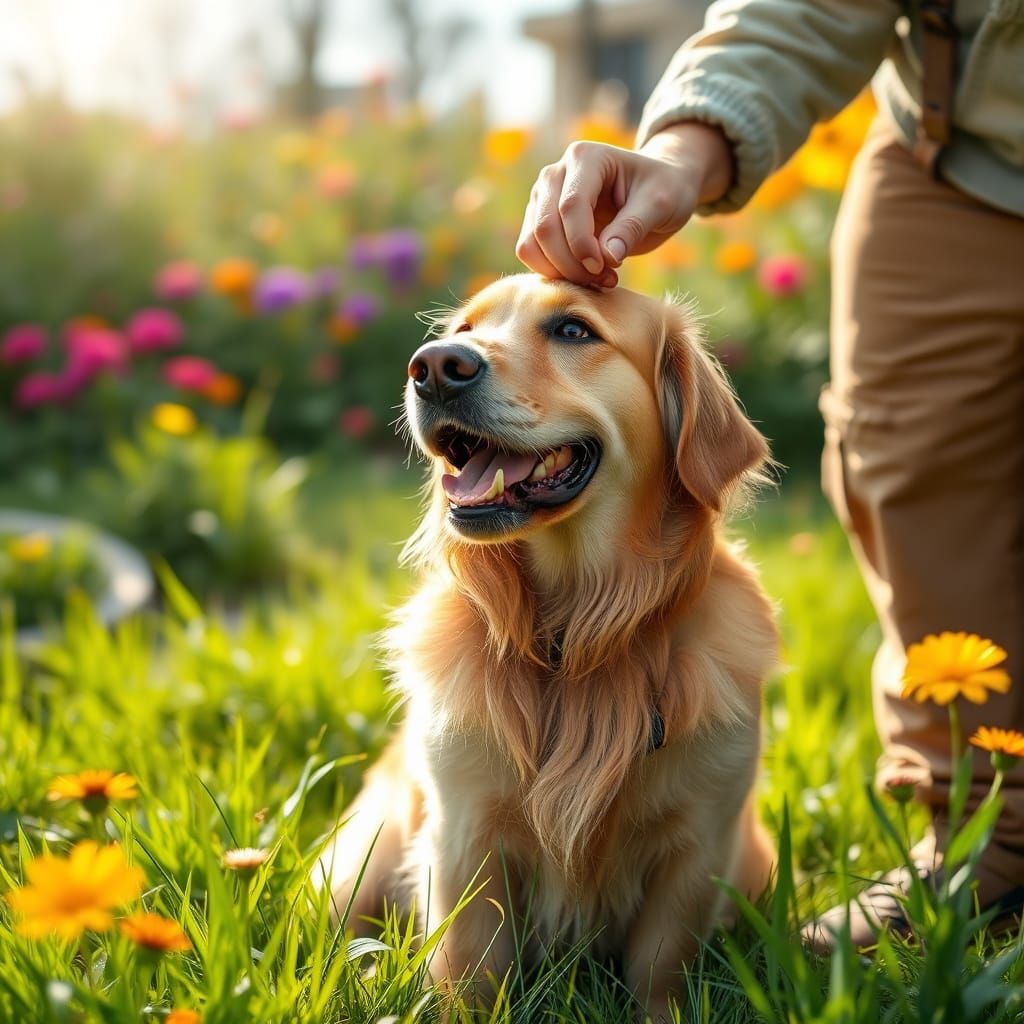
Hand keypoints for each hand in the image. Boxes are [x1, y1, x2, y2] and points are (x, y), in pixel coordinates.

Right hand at [516, 122, 733, 287]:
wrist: (655, 191)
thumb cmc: (663, 189)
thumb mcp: (660, 204)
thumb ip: (632, 228)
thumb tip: (606, 257)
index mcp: (586, 157)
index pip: (570, 206)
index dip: (583, 244)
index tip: (606, 269)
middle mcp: (555, 174)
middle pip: (545, 228)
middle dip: (572, 264)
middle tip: (607, 280)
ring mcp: (543, 198)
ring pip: (531, 244)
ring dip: (561, 272)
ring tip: (601, 279)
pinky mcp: (539, 221)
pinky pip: (532, 253)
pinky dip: (555, 273)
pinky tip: (587, 277)